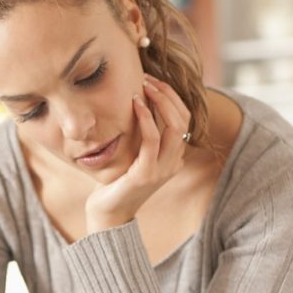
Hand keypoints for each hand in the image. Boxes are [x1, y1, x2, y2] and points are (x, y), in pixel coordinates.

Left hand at [84, 74, 190, 232]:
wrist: (107, 213)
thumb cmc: (115, 182)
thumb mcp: (133, 156)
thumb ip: (142, 138)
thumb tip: (138, 106)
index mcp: (174, 157)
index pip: (184, 119)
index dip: (171, 96)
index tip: (152, 80)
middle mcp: (173, 163)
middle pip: (184, 118)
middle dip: (168, 94)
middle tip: (148, 78)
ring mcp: (162, 170)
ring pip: (174, 126)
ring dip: (159, 101)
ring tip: (143, 85)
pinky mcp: (146, 174)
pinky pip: (152, 140)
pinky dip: (145, 118)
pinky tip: (135, 104)